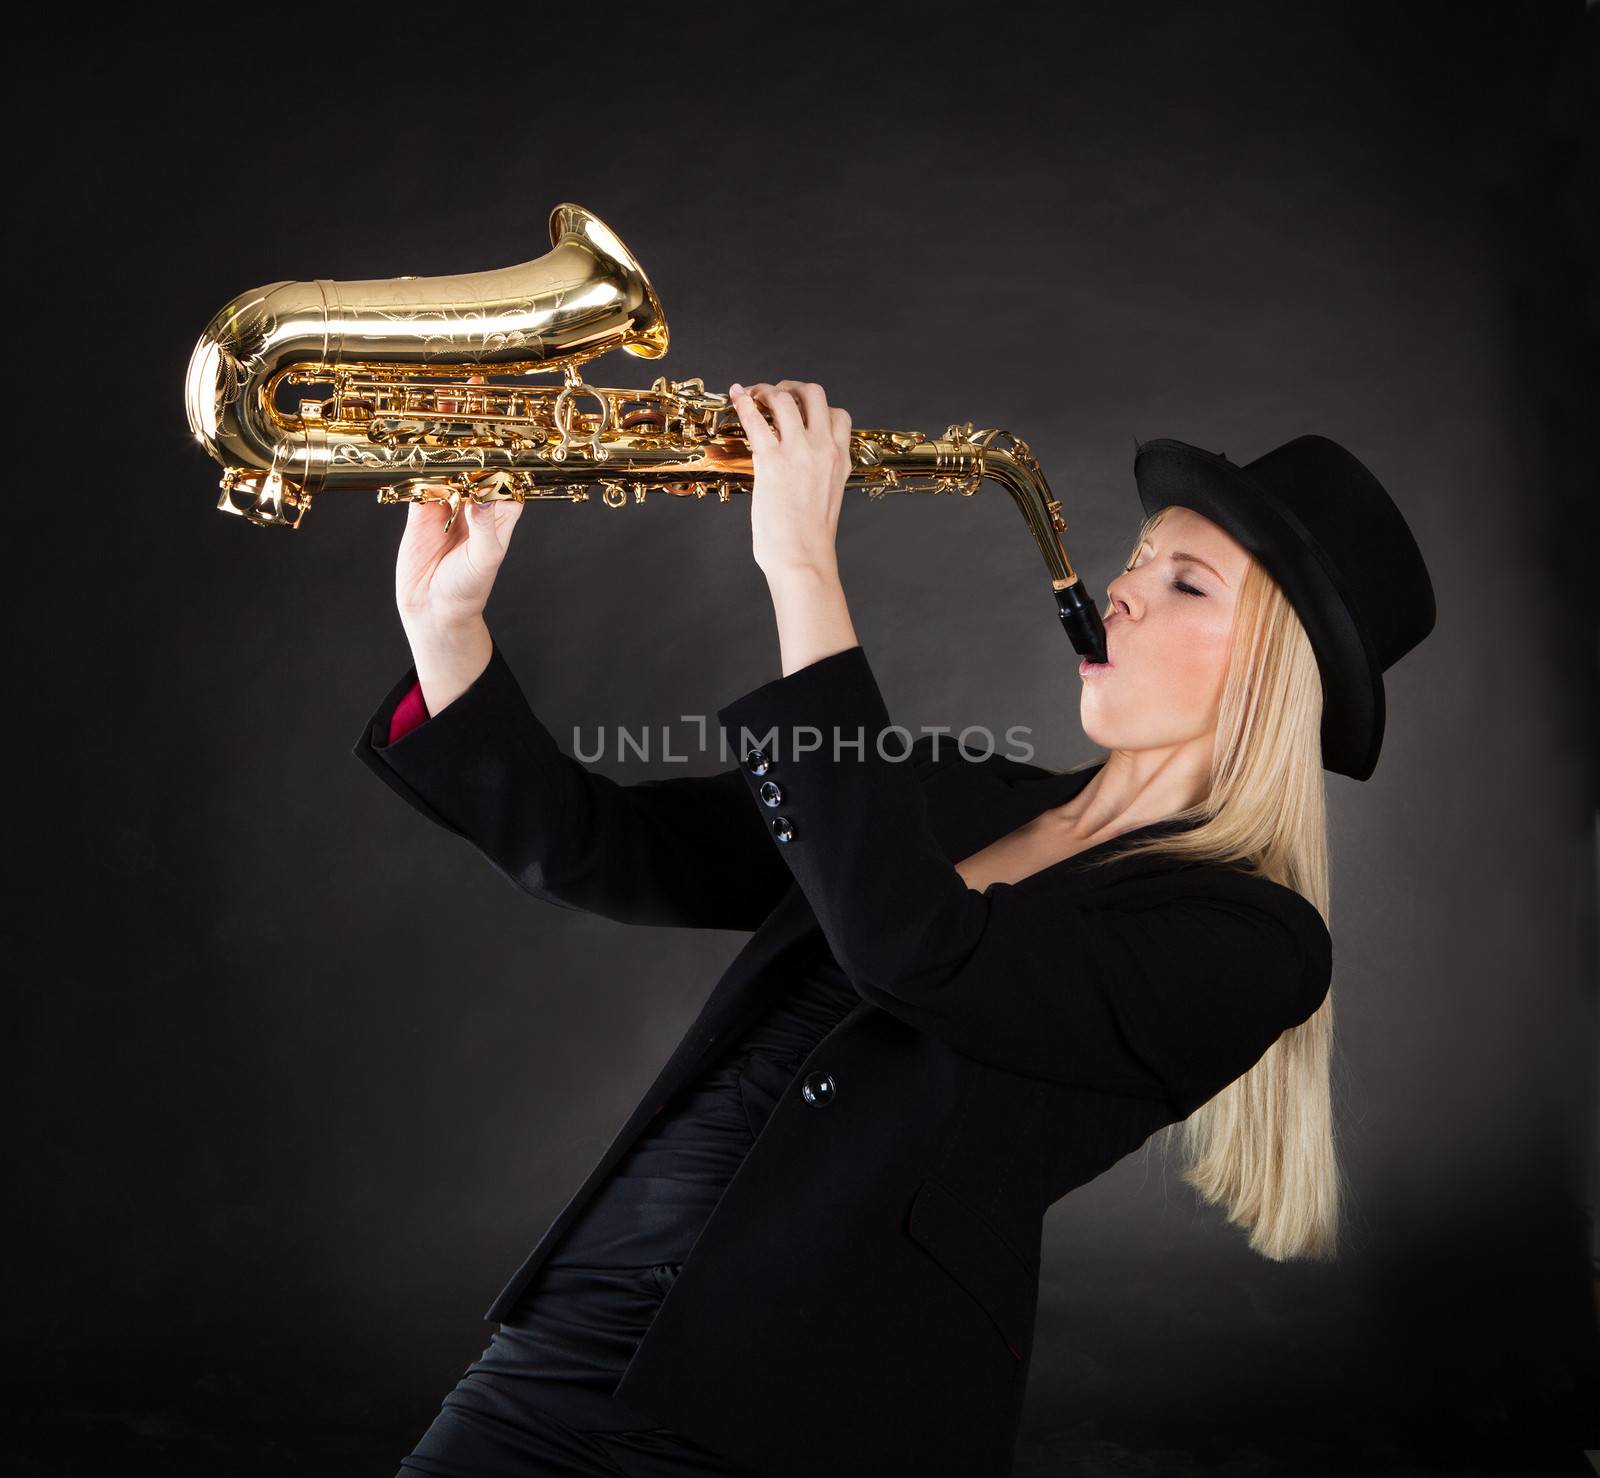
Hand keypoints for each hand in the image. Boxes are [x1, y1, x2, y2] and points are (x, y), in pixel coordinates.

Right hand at [394, 376, 525, 630]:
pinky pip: (418, 474)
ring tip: (437, 402)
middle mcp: (477, 500)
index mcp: (502, 509)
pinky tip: (411, 432)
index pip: (508, 466)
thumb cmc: (469, 589)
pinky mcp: (421, 507)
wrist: (433, 611)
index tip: (504, 410)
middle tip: (466, 391)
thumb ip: (486, 526)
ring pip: (445, 459)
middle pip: (475, 455)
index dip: (507, 438)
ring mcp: (448, 500)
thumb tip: (484, 493)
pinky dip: (414, 456)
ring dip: (441, 434)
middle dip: (471, 425)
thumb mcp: (485, 558)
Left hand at [727, 380, 852, 579]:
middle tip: (774, 394)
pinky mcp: (772, 460)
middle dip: (792, 387)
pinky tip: (735, 396)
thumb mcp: (826, 500)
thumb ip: (818, 478)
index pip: (838, 416)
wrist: (803, 560)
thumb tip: (796, 473)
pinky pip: (755, 418)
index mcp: (841, 461)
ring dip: (765, 390)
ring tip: (751, 394)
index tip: (799, 409)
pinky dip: (743, 402)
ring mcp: (799, 451)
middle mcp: (824, 449)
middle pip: (814, 394)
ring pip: (785, 398)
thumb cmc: (809, 541)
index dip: (817, 407)